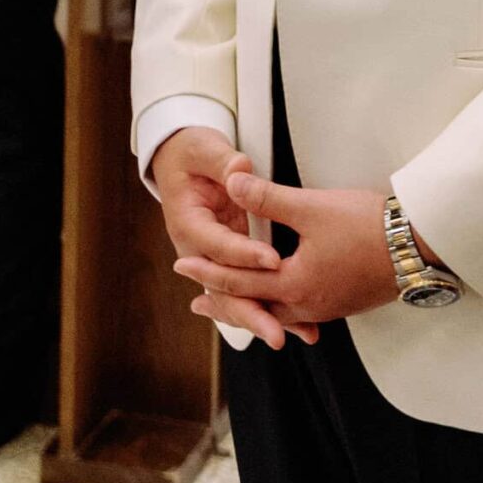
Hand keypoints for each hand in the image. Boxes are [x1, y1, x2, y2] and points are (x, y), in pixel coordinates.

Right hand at [153, 127, 301, 351]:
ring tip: (302, 333)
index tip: (272, 260)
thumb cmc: (191, 154)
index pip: (218, 246)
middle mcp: (199, 250)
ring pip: (240, 297)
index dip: (245, 254)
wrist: (179, 162)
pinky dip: (274, 307)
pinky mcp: (232, 262)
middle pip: (226, 288)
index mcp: (188, 224)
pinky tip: (302, 324)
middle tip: (279, 332)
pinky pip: (252, 289)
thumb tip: (239, 169)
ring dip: (268, 317)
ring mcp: (216, 260)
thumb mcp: (204, 150)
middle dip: (253, 312)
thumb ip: (224, 162)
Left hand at [174, 165, 397, 339]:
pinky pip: (299, 311)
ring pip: (278, 312)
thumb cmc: (368, 226)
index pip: (238, 279)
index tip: (182, 266)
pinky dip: (279, 306)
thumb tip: (232, 182)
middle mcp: (307, 304)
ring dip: (252, 306)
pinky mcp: (342, 302)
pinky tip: (282, 299)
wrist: (418, 247)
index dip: (207, 270)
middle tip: (197, 302)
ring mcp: (327, 307)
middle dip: (224, 302)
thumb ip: (268, 198)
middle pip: (255, 306)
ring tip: (235, 306)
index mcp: (294, 283)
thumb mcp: (312, 207)